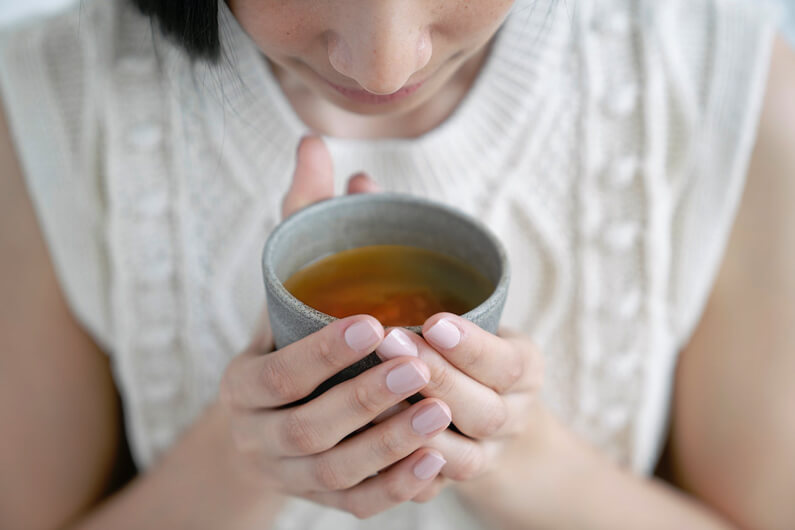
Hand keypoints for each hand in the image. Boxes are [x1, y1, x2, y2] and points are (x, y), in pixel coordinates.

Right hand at [218, 136, 450, 519]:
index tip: (373, 323)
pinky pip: (357, 504)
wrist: (268, 421)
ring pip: (335, 473)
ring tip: (441, 413)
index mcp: (244, 384)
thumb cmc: (286, 342)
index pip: (276, 373)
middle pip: (306, 429)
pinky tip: (436, 461)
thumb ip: (303, 220)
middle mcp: (257, 434)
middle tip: (418, 365)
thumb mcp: (288, 287)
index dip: (322, 353)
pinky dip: (395, 486)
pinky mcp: (322, 500)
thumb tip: (314, 142)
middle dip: (364, 399)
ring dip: (389, 444)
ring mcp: (289, 474)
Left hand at [374, 314, 543, 501]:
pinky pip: (434, 488)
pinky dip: (405, 471)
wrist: (491, 418)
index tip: (434, 322)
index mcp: (526, 373)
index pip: (507, 365)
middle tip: (391, 343)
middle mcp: (513, 419)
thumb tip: (392, 289)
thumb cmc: (471, 356)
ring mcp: (488, 457)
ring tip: (374, 395)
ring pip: (463, 457)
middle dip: (438, 378)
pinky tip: (372, 443)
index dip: (471, 348)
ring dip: (416, 427)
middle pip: (485, 412)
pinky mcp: (455, 483)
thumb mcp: (481, 327)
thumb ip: (452, 322)